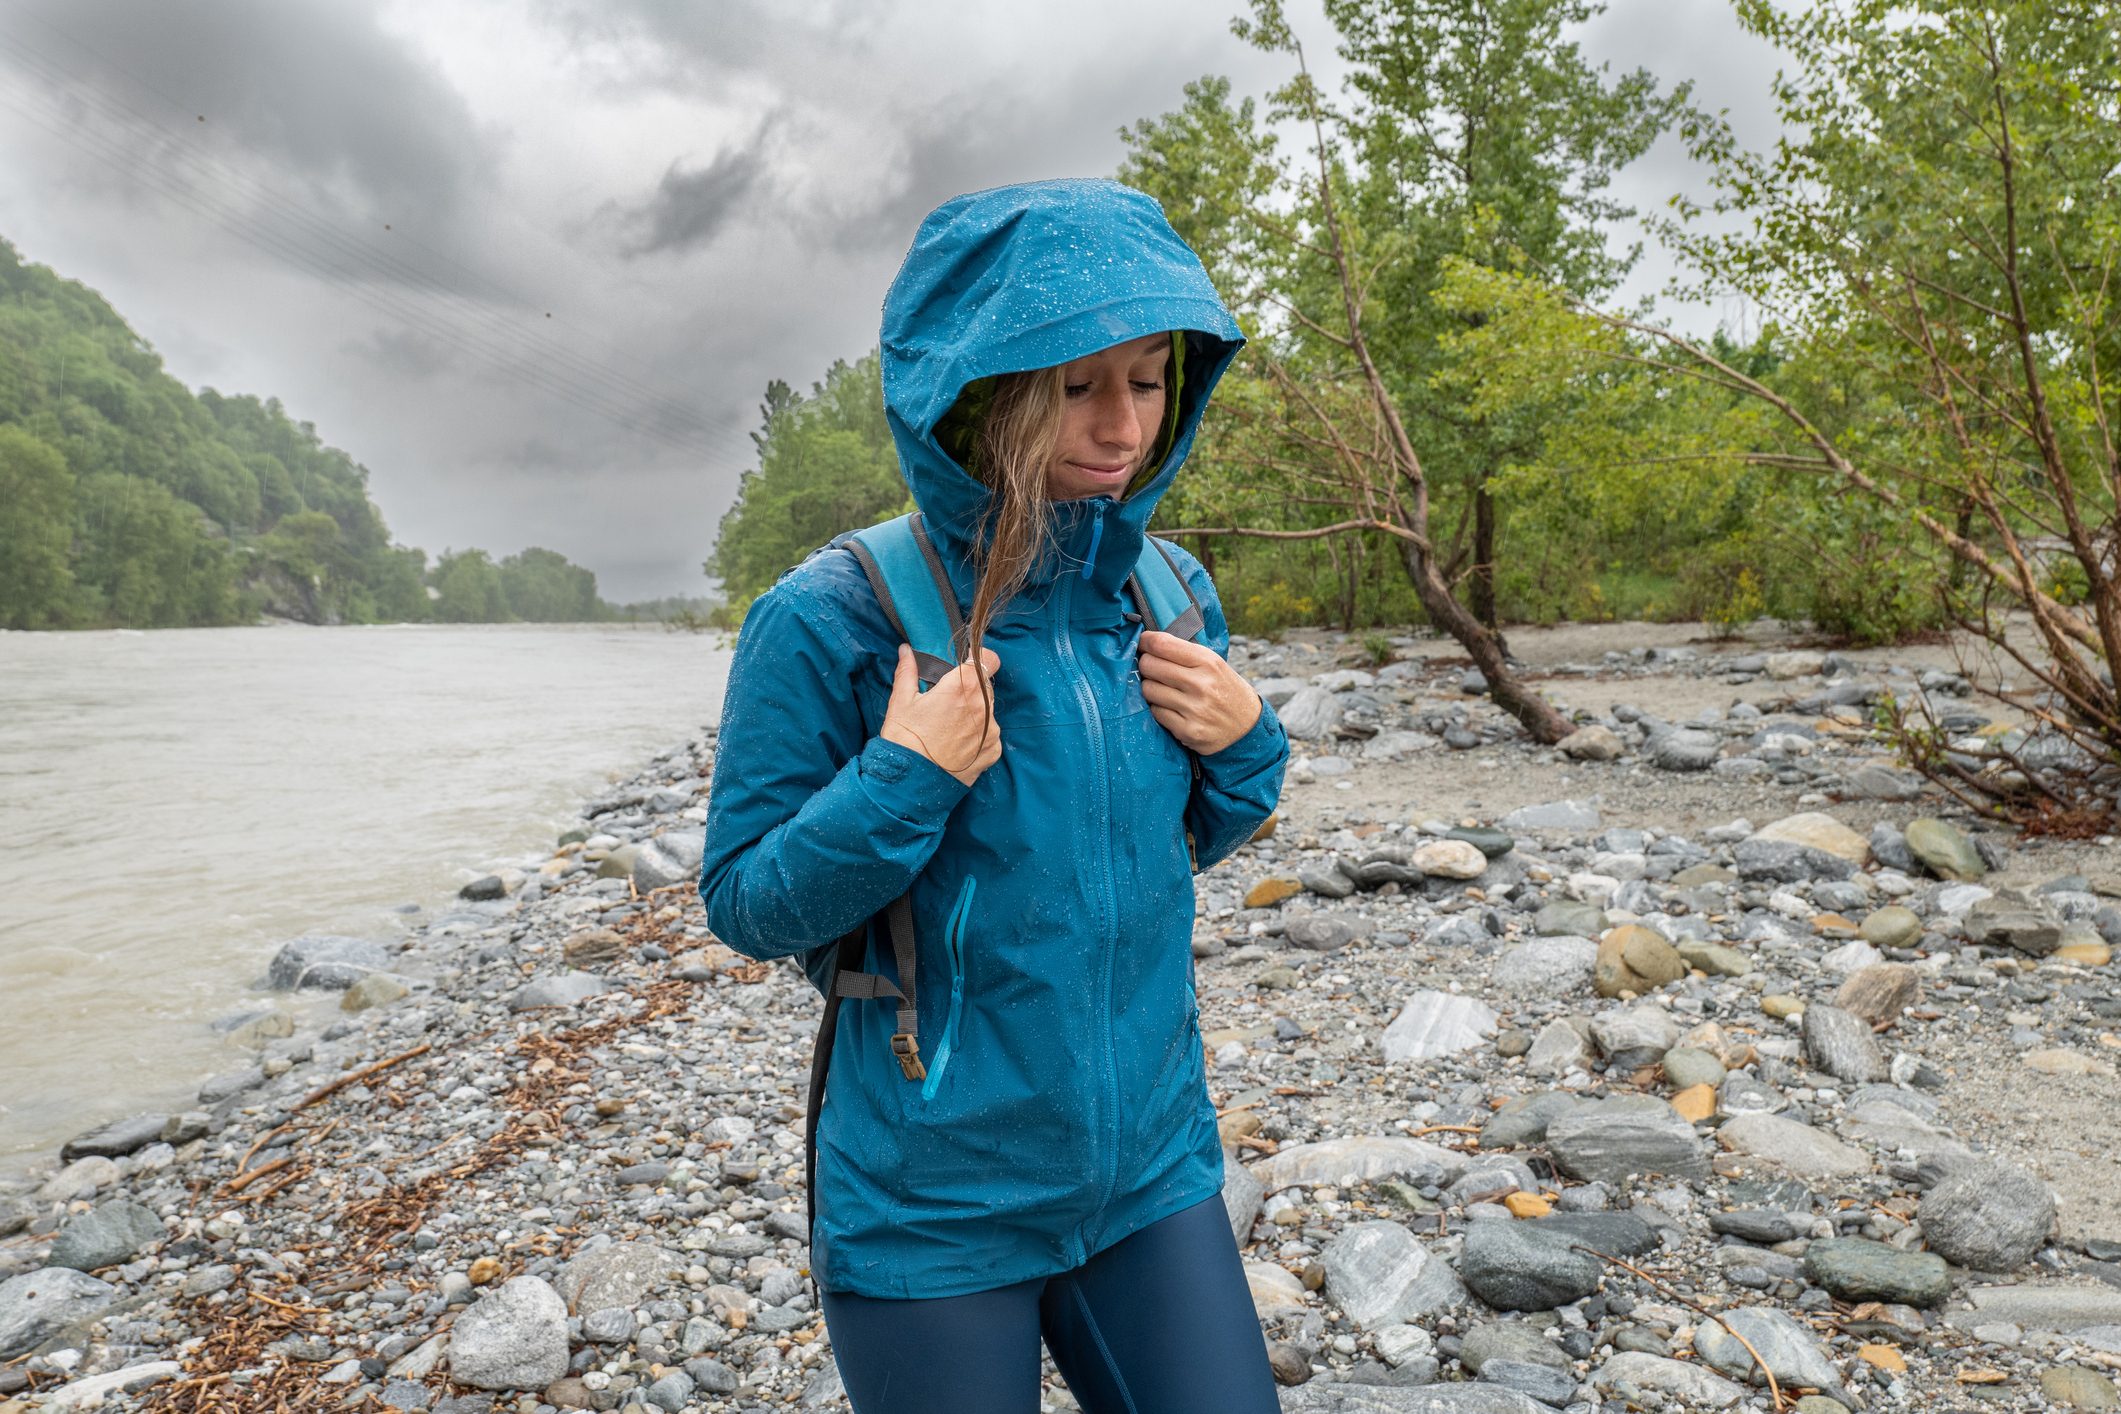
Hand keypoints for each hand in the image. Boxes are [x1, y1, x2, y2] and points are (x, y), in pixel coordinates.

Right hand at [878, 643, 1003, 785]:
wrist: (913, 783)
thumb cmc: (905, 741)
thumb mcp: (901, 702)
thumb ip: (908, 671)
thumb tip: (907, 651)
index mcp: (962, 687)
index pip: (988, 659)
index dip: (978, 660)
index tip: (965, 666)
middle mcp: (983, 706)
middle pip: (986, 685)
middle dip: (971, 688)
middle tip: (948, 701)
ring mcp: (991, 730)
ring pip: (989, 710)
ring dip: (975, 712)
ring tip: (950, 727)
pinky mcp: (993, 751)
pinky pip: (990, 734)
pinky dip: (979, 735)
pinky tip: (957, 743)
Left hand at [1137, 630, 1262, 754]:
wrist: (1249, 728)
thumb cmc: (1226, 691)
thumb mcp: (1215, 665)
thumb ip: (1186, 653)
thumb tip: (1150, 642)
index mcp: (1208, 662)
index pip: (1162, 644)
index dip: (1146, 641)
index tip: (1143, 643)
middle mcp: (1201, 684)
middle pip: (1150, 665)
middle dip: (1146, 665)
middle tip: (1151, 668)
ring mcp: (1194, 709)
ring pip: (1148, 690)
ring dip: (1150, 688)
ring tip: (1162, 689)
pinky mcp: (1188, 730)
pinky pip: (1156, 713)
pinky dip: (1159, 709)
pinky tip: (1170, 707)